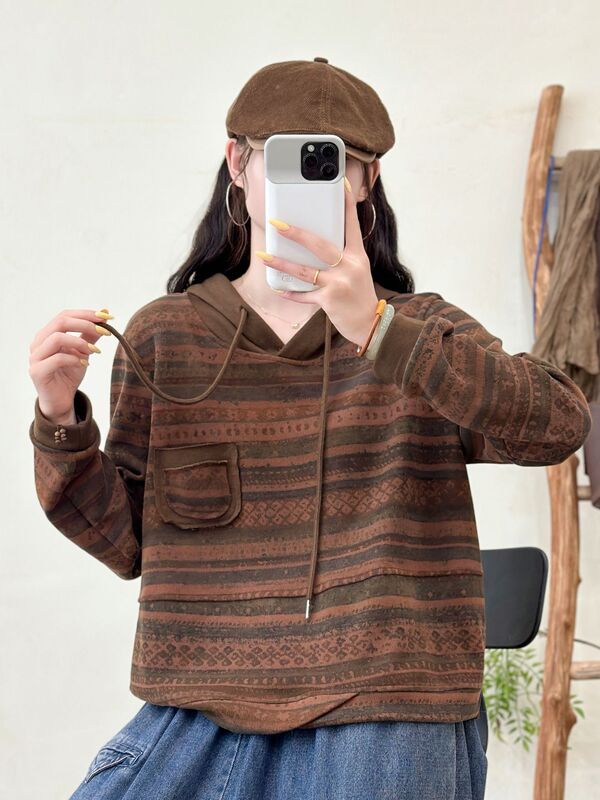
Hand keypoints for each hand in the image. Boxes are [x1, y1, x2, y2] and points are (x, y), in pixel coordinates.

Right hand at [28, 308, 112, 423]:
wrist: (61, 399)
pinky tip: (84, 363)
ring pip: (56, 338)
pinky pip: (57, 359)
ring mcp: (35, 357)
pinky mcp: (37, 372)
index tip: (106, 316)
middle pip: (60, 322)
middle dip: (85, 324)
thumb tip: (104, 312)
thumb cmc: (69, 373)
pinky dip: (74, 358)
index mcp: (47, 334)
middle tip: (104, 331)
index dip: (85, 313)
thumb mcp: (84, 351)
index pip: (64, 315)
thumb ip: (91, 334)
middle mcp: (38, 342)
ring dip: (80, 342)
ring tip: (94, 350)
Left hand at [257, 177, 378, 348]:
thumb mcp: (358, 270)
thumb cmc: (360, 296)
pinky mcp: (329, 300)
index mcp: (357, 255)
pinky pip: (305, 294)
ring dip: (281, 263)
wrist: (370, 326)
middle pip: (319, 245)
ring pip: (304, 270)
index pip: (352, 224)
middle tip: (277, 223)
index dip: (347, 203)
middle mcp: (349, 266)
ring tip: (264, 256)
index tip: (341, 184)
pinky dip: (291, 292)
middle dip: (295, 233)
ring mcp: (339, 283)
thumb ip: (342, 256)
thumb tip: (314, 243)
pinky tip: (279, 288)